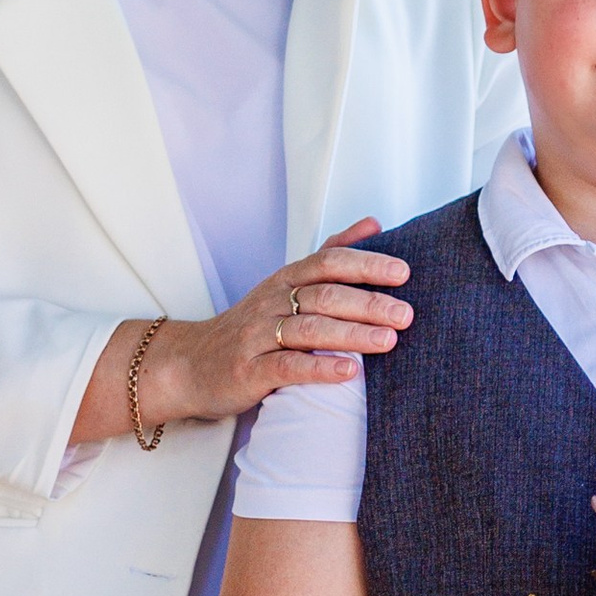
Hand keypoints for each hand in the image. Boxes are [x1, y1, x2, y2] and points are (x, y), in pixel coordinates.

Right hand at [137, 217, 412, 428]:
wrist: (189, 365)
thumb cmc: (249, 327)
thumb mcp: (286, 284)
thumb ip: (330, 254)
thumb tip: (374, 223)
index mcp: (285, 280)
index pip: (328, 262)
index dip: (365, 264)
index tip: (403, 272)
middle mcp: (272, 302)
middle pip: (325, 295)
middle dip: (369, 303)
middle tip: (406, 314)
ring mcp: (257, 336)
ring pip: (309, 330)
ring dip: (352, 334)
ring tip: (388, 341)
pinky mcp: (248, 371)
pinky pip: (287, 366)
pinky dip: (319, 368)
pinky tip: (348, 372)